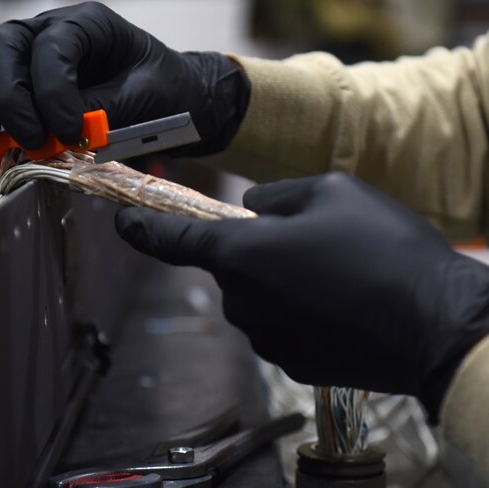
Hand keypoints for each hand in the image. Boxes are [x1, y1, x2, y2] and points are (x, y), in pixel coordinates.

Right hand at [0, 1, 249, 154]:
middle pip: (3, 45)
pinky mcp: (11, 77)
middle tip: (30, 140)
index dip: (53, 92)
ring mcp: (24, 50)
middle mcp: (47, 28)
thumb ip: (101, 112)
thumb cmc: (158, 90)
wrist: (163, 96)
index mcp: (87, 24)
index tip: (67, 132)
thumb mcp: (143, 99)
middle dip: (10, 98)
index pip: (53, 46)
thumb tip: (59, 133)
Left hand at [115, 172, 488, 419]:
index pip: (172, 239)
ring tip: (340, 274)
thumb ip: (278, 195)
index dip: (141, 229)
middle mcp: (241, 300)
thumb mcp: (332, 191)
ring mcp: (264, 338)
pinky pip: (281, 326)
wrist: (435, 325)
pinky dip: (300, 313)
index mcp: (239, 252)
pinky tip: (343, 306)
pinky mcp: (289, 364)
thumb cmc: (383, 249)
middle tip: (316, 241)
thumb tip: (255, 207)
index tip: (121, 221)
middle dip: (258, 250)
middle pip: (231, 266)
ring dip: (282, 282)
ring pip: (258, 297)